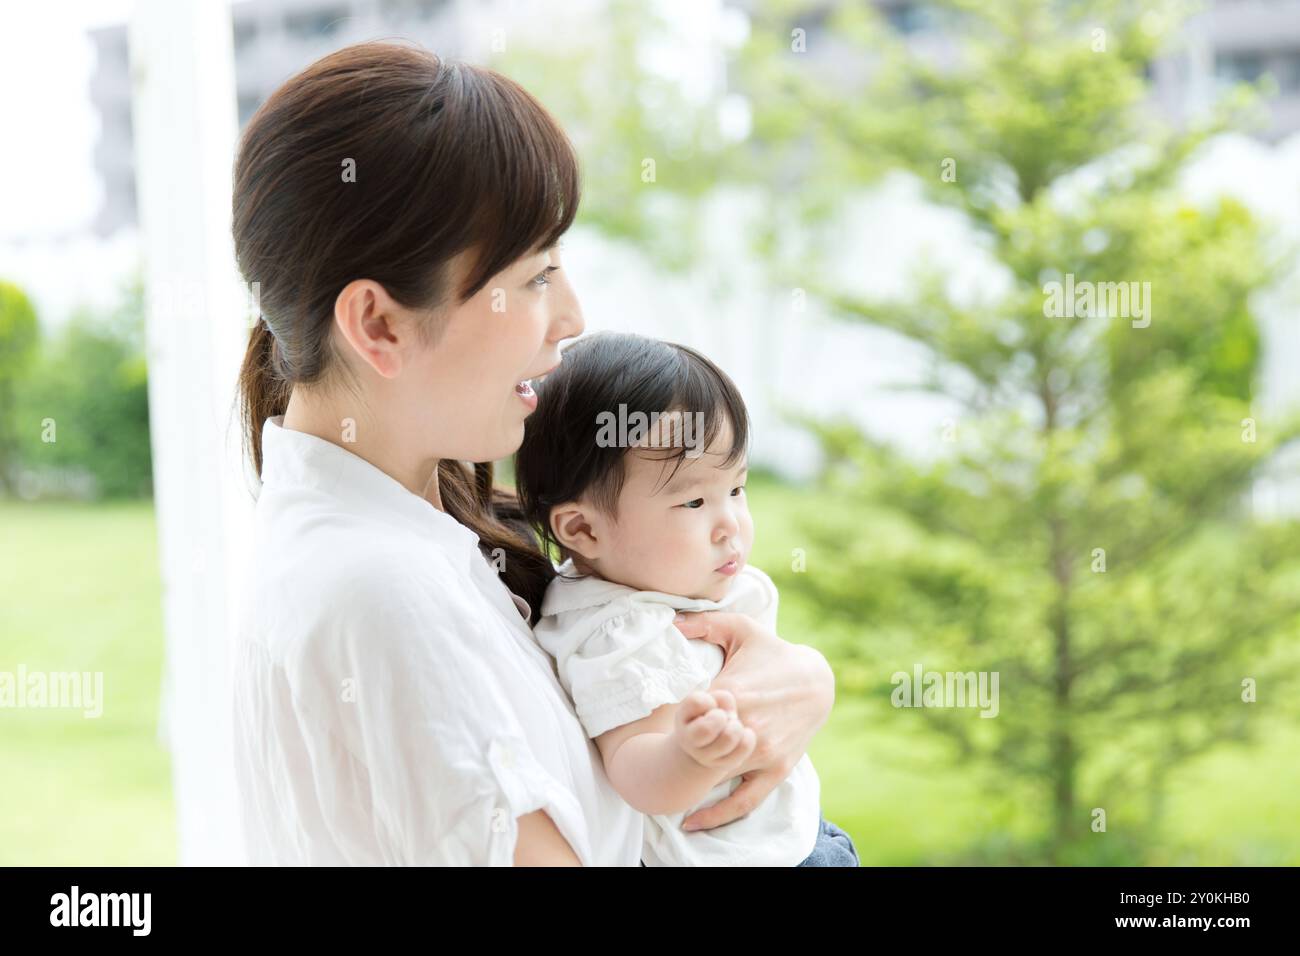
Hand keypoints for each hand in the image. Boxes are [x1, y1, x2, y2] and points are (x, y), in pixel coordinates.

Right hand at [671, 689, 755, 771]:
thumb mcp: (710, 701)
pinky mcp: (726, 763)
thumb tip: (731, 716)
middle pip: (707, 728)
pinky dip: (748, 736)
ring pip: (728, 737)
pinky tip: (743, 734)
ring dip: (736, 726)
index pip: (697, 702)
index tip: (710, 706)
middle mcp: (690, 742)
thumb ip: (721, 698)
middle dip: (721, 717)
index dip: (709, 700)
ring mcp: (707, 757)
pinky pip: (744, 747)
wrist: (708, 744)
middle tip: (723, 718)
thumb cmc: (710, 715)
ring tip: (733, 726)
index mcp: (682, 719)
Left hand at [673, 611, 833, 831]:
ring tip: (666, 787)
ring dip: (693, 780)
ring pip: (716, 775)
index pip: (690, 716)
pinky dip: (717, 815)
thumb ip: (704, 623)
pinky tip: (691, 821)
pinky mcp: (775, 770)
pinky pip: (743, 801)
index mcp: (734, 694)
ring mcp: (762, 753)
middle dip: (682, 751)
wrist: (817, 680)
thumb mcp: (741, 628)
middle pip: (699, 750)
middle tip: (662, 754)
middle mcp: (747, 728)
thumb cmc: (773, 653)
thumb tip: (670, 621)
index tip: (668, 717)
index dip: (677, 719)